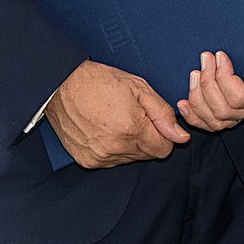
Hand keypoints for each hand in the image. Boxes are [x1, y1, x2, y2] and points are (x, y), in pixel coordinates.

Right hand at [42, 59, 189, 167]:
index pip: (164, 149)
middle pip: (148, 155)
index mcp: (131, 130)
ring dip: (130, 144)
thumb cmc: (100, 82)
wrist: (62, 85)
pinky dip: (113, 148)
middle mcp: (115, 148)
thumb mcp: (139, 88)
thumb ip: (163, 114)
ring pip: (130, 159)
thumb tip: (181, 136)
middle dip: (148, 138)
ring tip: (117, 121)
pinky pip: (111, 161)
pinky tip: (105, 130)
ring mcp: (99, 157)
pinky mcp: (87, 160)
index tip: (154, 122)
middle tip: (134, 116)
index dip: (164, 134)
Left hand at [175, 51, 243, 131]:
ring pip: (216, 120)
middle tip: (203, 60)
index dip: (223, 77)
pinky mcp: (233, 116)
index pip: (241, 97)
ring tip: (194, 74)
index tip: (219, 55)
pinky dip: (194, 116)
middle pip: (225, 110)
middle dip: (207, 84)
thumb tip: (238, 31)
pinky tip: (183, 103)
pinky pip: (211, 125)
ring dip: (198, 97)